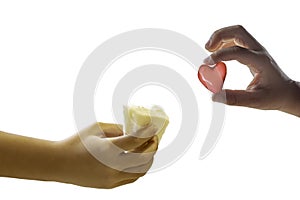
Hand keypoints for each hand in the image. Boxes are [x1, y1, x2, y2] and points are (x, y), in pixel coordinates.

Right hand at [0, 122, 157, 188]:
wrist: (59, 163)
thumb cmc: (77, 142)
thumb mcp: (97, 128)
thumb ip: (118, 129)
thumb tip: (134, 132)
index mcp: (106, 149)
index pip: (135, 141)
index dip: (148, 133)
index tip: (154, 127)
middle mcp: (110, 166)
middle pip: (143, 158)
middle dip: (152, 146)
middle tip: (154, 138)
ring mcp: (111, 178)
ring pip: (140, 171)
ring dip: (148, 159)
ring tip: (148, 149)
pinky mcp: (109, 185)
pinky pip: (131, 178)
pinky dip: (139, 169)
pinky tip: (138, 159)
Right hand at [204, 25, 299, 116]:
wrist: (285, 92)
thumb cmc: (273, 96)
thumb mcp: (255, 101)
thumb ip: (234, 98)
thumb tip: (215, 96)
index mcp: (261, 61)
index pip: (238, 51)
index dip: (220, 55)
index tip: (207, 63)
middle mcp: (259, 51)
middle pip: (238, 31)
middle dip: (219, 36)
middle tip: (207, 49)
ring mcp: (256, 49)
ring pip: (236, 32)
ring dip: (221, 37)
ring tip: (209, 50)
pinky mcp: (252, 51)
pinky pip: (236, 39)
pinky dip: (224, 41)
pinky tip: (217, 53)